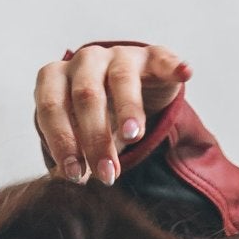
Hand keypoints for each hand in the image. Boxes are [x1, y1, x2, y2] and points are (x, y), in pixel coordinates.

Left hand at [34, 42, 191, 186]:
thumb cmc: (95, 119)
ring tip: (133, 137)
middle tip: (107, 174)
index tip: (76, 174)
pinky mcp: (150, 57)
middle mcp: (84, 61)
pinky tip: (186, 74)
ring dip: (127, 109)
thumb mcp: (78, 138)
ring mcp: (118, 56)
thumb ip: (73, 156)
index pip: (53, 106)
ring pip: (120, 79)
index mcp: (56, 78)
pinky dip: (173, 66)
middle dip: (96, 138)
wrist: (123, 92)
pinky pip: (162, 59)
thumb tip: (68, 182)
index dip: (62, 140)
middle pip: (87, 95)